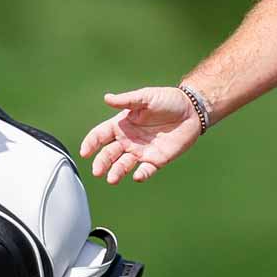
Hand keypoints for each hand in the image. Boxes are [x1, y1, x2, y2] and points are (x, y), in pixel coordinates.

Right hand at [78, 87, 202, 184]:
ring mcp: (141, 152)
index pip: (100, 135)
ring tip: (112, 179)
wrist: (191, 110)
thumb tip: (107, 98)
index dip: (91, 143)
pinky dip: (141, 174)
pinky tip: (137, 176)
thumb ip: (127, 101)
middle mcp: (128, 140)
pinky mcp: (156, 160)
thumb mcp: (145, 97)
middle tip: (97, 171)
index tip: (85, 152)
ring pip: (124, 165)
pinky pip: (146, 170)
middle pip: (109, 154)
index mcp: (121, 125)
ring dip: (117, 172)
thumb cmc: (167, 100)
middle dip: (102, 163)